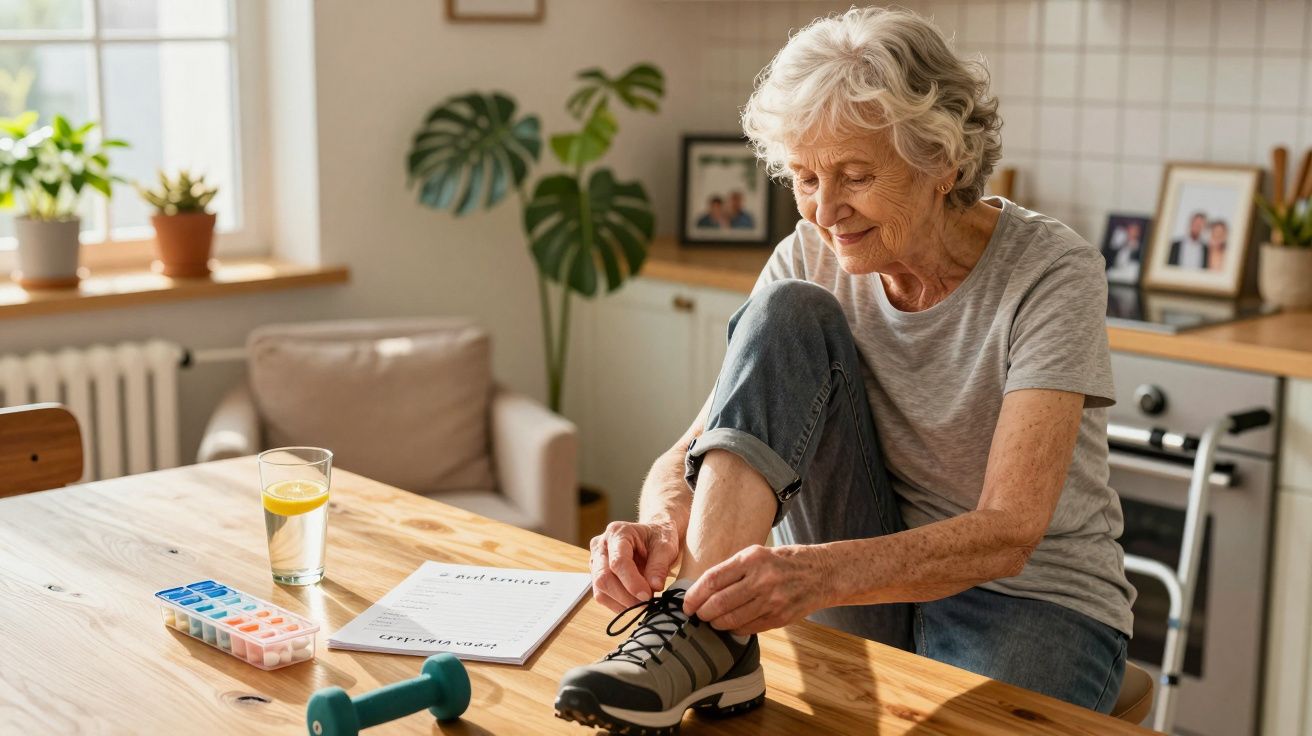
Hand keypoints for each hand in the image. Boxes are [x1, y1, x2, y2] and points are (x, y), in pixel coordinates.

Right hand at [589, 520, 681, 611]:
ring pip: (600, 590)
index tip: (647, 596)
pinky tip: (634, 603)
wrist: (653, 535)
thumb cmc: (658, 537)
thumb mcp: (666, 546)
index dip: (632, 582)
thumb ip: (659, 566)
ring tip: (642, 604)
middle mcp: (601, 545)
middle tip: (647, 604)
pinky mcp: (597, 575)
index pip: (618, 561)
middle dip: (625, 596)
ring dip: (621, 603)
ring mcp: (596, 561)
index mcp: (618, 533)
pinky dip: (618, 604)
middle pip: (603, 578)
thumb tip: (654, 587)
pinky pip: (602, 595)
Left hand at [682, 544, 834, 634]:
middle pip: (719, 603)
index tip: (686, 604)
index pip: (712, 580)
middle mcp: (761, 579)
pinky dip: (734, 629)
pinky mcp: (779, 617)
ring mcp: (772, 601)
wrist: (821, 573)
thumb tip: (703, 589)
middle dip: (702, 613)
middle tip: (697, 615)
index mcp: (751, 559)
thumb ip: (732, 570)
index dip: (694, 595)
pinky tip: (731, 625)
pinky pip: (748, 629)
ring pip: (732, 620)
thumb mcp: (757, 554)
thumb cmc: (783, 562)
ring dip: (716, 623)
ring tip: (712, 621)